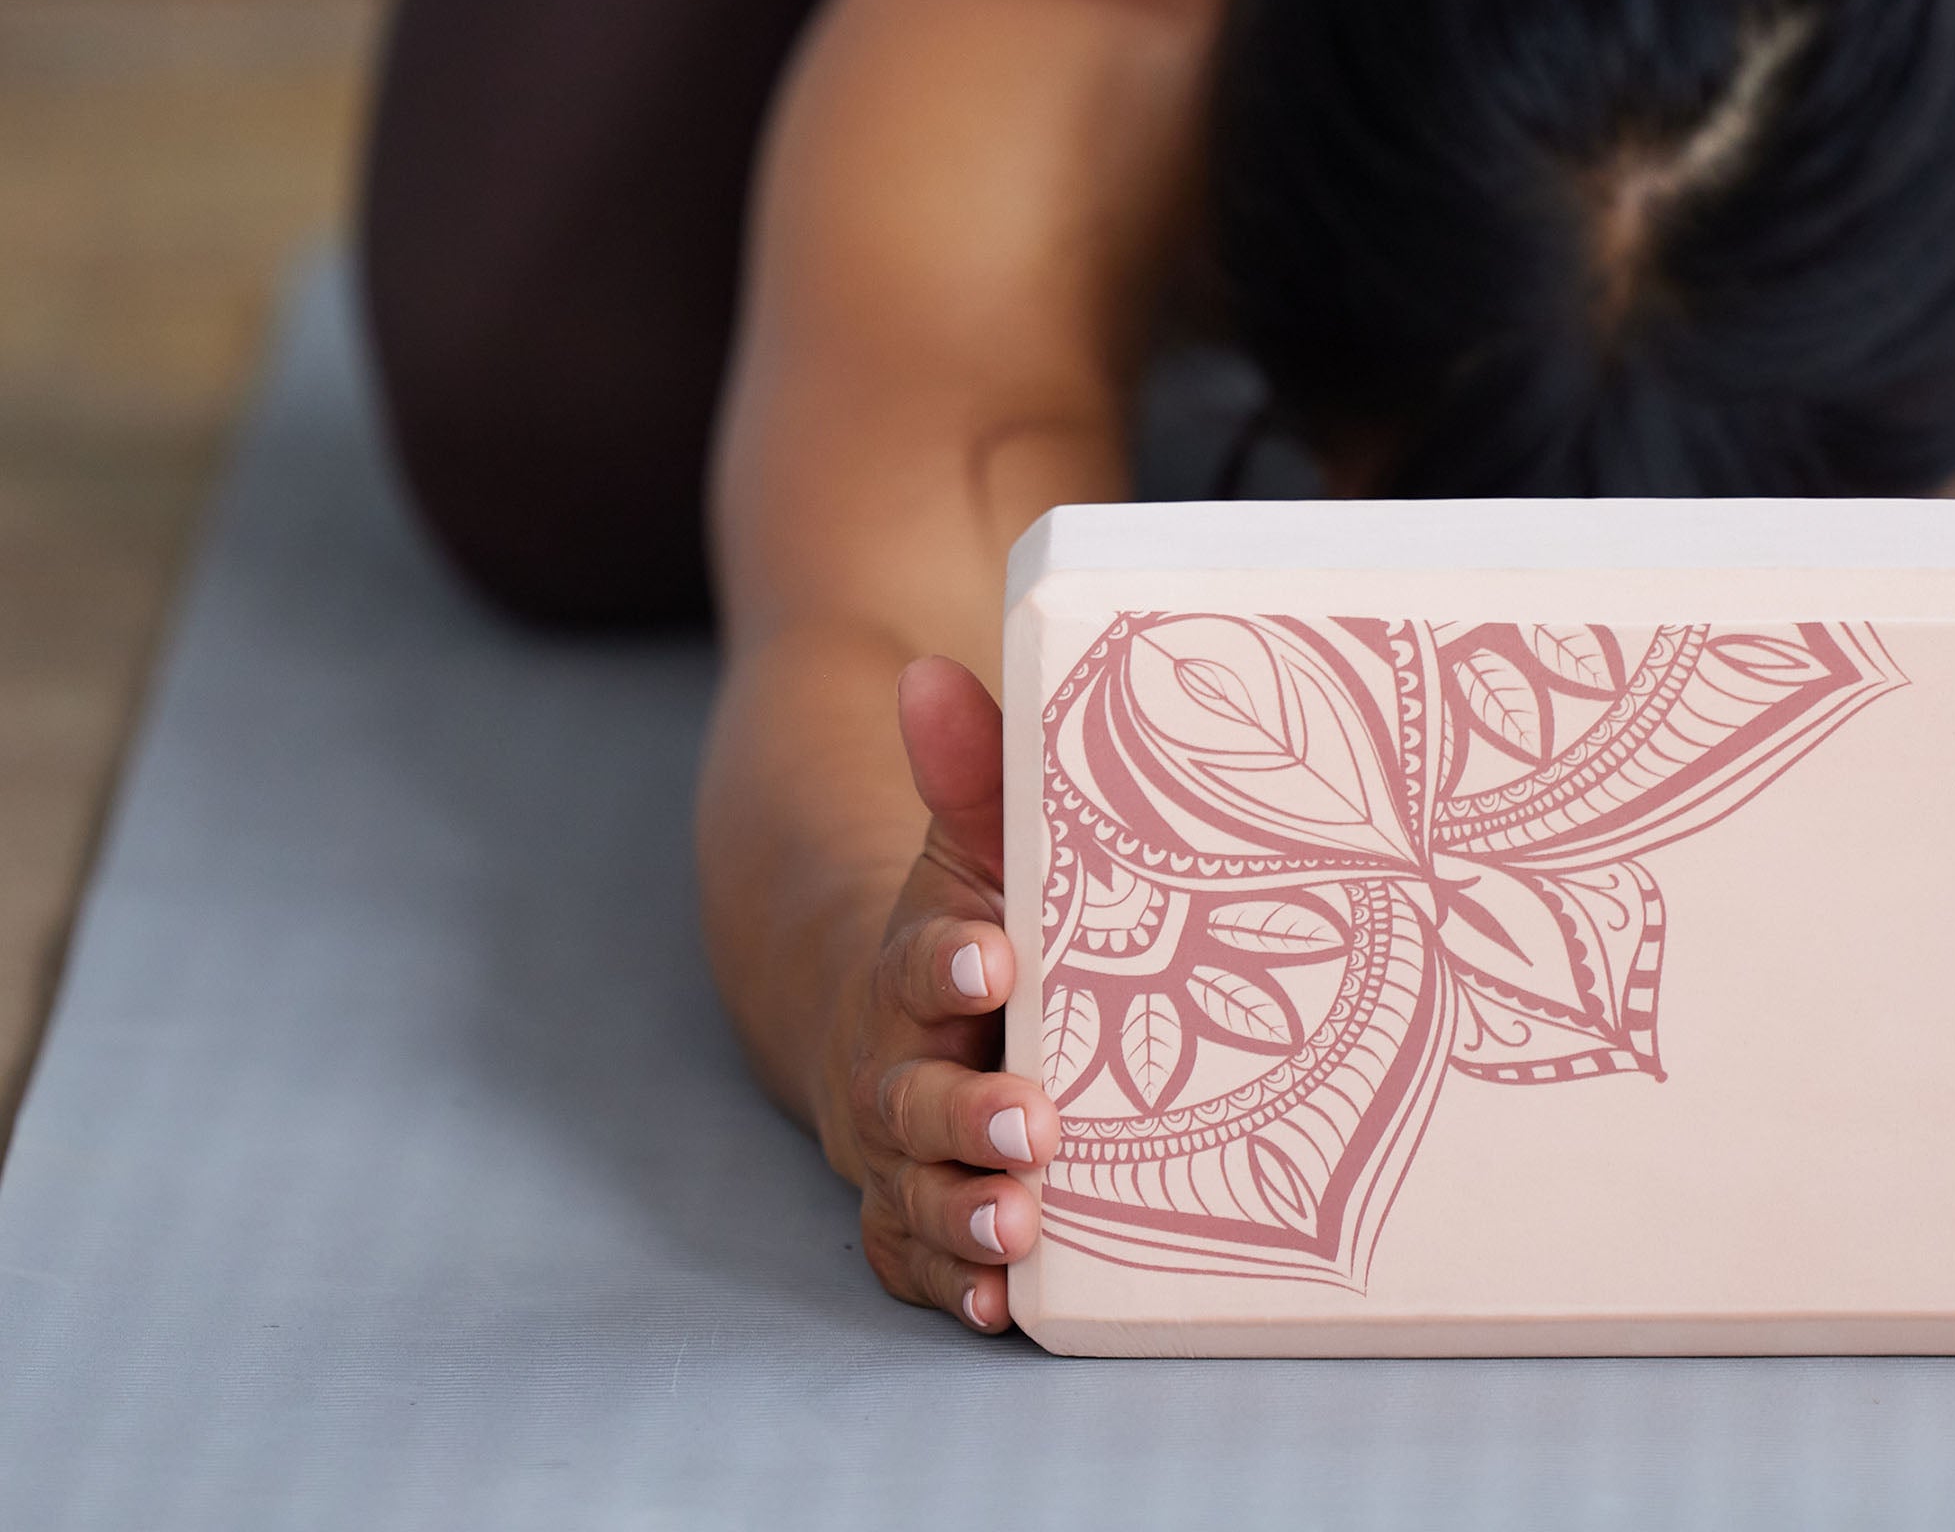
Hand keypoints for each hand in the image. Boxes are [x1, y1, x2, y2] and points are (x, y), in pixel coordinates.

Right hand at [820, 657, 1061, 1333]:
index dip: (952, 962)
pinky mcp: (913, 1215)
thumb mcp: (983, 844)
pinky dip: (954, 1285)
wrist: (910, 1017)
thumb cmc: (977, 921)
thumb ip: (975, 768)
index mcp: (918, 967)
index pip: (923, 961)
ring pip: (916, 1192)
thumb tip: (931, 672)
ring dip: (966, 1212)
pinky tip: (1003, 1306)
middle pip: (915, 1098)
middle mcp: (895, 1066)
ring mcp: (899, 1152)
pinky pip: (919, 1262)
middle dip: (969, 1114)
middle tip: (1034, 1121)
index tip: (994, 959)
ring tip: (1022, 1225)